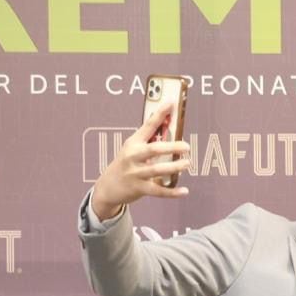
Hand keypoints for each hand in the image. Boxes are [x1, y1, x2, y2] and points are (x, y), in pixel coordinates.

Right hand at [91, 101, 189, 218]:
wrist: (107, 186)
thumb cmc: (126, 164)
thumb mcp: (133, 149)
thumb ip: (150, 141)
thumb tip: (172, 130)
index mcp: (133, 143)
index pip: (148, 125)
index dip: (160, 114)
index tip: (171, 103)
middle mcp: (132, 156)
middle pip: (153, 149)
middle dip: (171, 147)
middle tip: (187, 146)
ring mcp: (135, 173)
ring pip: (156, 170)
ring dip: (174, 167)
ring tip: (187, 163)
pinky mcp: (138, 188)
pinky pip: (158, 191)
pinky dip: (172, 192)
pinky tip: (185, 190)